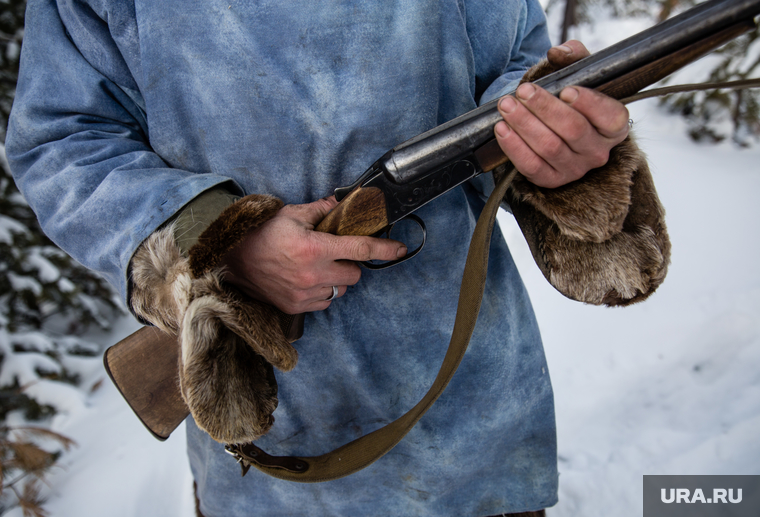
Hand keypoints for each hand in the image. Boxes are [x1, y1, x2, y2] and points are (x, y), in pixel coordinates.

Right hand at [220, 197, 406, 313]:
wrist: (231, 258)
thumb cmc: (261, 233)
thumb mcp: (292, 214)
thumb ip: (321, 210)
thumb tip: (341, 203)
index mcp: (315, 248)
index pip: (359, 248)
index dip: (384, 249)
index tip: (400, 249)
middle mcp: (312, 274)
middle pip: (354, 274)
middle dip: (350, 264)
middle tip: (334, 254)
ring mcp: (304, 293)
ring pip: (340, 291)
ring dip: (337, 280)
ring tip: (318, 267)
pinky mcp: (295, 306)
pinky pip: (324, 303)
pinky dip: (322, 293)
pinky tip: (308, 280)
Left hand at [494, 40, 629, 187]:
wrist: (556, 128)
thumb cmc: (572, 98)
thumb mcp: (580, 75)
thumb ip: (575, 57)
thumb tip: (558, 52)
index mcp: (614, 125)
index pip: (610, 117)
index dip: (589, 104)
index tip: (566, 90)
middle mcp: (598, 150)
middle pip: (573, 130)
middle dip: (544, 108)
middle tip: (522, 91)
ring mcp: (575, 169)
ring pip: (549, 147)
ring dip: (524, 124)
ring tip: (506, 105)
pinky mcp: (552, 180)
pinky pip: (531, 166)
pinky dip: (514, 147)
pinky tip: (502, 129)